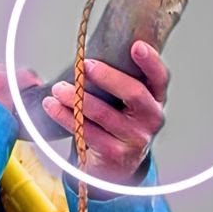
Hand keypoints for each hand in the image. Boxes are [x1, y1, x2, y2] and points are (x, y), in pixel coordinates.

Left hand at [41, 40, 168, 185]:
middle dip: (107, 77)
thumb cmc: (117, 122)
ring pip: (104, 114)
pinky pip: (87, 132)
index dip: (150, 61)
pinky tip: (52, 107)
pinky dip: (66, 117)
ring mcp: (134, 138)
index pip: (159, 77)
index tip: (137, 46)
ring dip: (78, 98)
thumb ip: (114, 78)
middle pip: (133, 93)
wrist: (117, 166)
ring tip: (58, 89)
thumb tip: (80, 53)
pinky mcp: (115, 153)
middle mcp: (151, 118)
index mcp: (155, 99)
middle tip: (83, 65)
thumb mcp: (125, 101)